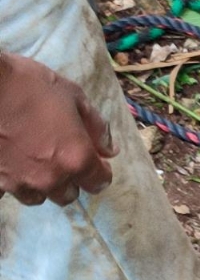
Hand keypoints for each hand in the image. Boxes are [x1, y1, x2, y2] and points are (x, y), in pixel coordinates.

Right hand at [0, 54, 115, 205]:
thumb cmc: (28, 83)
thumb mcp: (72, 95)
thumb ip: (97, 126)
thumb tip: (110, 150)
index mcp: (76, 158)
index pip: (98, 182)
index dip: (100, 171)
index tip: (95, 161)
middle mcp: (49, 177)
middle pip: (68, 195)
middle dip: (70, 180)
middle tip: (62, 159)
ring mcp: (18, 182)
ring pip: (37, 196)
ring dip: (41, 184)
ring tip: (33, 162)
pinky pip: (8, 191)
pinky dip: (11, 180)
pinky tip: (9, 163)